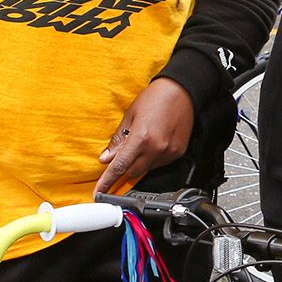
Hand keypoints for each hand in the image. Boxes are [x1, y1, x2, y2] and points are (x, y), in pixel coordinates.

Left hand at [95, 78, 194, 193]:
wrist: (182, 91)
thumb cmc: (156, 97)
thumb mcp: (130, 116)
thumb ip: (118, 140)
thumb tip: (106, 157)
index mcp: (141, 138)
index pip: (120, 167)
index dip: (108, 181)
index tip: (100, 191)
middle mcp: (156, 148)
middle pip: (133, 172)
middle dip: (124, 168)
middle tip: (121, 157)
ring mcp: (169, 152)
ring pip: (146, 169)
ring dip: (139, 163)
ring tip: (143, 142)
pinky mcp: (178, 153)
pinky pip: (160, 164)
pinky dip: (152, 159)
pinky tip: (154, 144)